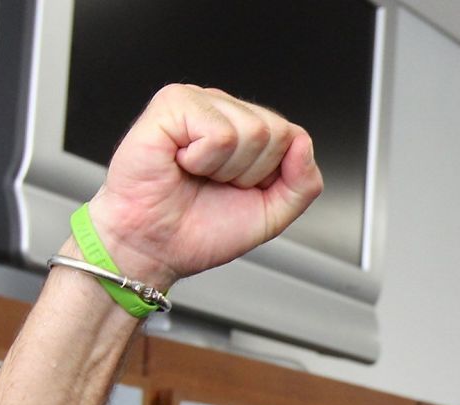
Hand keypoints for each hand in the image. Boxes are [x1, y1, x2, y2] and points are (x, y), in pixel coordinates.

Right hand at [80, 84, 322, 290]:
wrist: (155, 246)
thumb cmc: (200, 228)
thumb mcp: (272, 214)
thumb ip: (303, 183)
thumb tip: (303, 143)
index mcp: (245, 128)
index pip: (293, 137)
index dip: (270, 176)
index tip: (238, 189)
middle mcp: (223, 109)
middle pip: (277, 131)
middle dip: (251, 173)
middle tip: (214, 183)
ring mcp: (197, 102)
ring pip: (253, 131)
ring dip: (226, 168)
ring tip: (196, 174)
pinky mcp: (172, 104)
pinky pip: (220, 133)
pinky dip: (204, 160)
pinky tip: (181, 163)